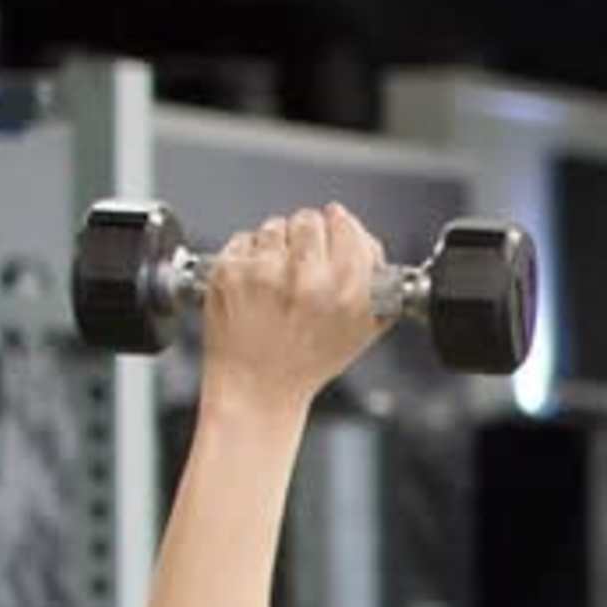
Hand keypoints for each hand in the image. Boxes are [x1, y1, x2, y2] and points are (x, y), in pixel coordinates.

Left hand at [200, 204, 392, 417]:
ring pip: (274, 226)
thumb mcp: (362, 331)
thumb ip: (375, 284)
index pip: (347, 226)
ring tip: (276, 281)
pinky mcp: (231, 271)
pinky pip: (243, 240)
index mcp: (347, 291)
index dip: (340, 229)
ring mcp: (265, 272)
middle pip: (309, 219)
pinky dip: (248, 257)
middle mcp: (308, 279)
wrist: (256, 388)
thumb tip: (368, 243)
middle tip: (302, 264)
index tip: (334, 236)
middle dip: (307, 235)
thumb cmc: (305, 364)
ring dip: (276, 246)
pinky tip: (254, 286)